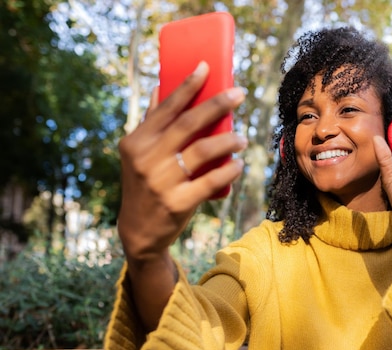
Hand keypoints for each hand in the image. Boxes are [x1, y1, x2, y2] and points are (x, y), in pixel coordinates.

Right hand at [117, 61, 247, 261]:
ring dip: (228, 140)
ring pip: (202, 152)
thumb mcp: (139, 154)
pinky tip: (239, 164)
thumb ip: (151, 123)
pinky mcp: (177, 203)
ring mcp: (161, 182)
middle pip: (187, 124)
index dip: (187, 85)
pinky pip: (210, 182)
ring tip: (243, 138)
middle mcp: (146, 159)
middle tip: (240, 94)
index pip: (166, 108)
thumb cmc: (145, 185)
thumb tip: (159, 87)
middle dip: (216, 105)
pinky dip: (228, 170)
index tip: (206, 66)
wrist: (139, 231)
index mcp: (136, 142)